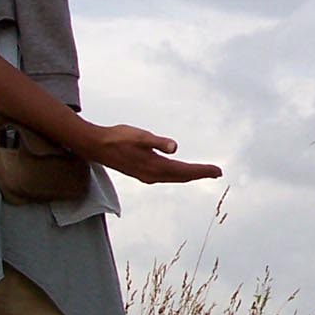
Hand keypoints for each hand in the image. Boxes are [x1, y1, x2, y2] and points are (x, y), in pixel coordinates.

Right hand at [87, 123, 221, 183]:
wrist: (96, 146)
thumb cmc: (117, 138)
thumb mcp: (139, 136)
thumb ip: (157, 142)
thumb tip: (175, 148)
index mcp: (155, 167)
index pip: (184, 171)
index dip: (202, 171)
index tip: (218, 171)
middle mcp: (153, 175)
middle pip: (182, 177)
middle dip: (200, 174)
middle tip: (217, 172)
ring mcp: (147, 176)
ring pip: (174, 178)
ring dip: (190, 175)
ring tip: (204, 172)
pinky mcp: (142, 173)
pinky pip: (167, 176)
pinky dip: (178, 174)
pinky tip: (180, 171)